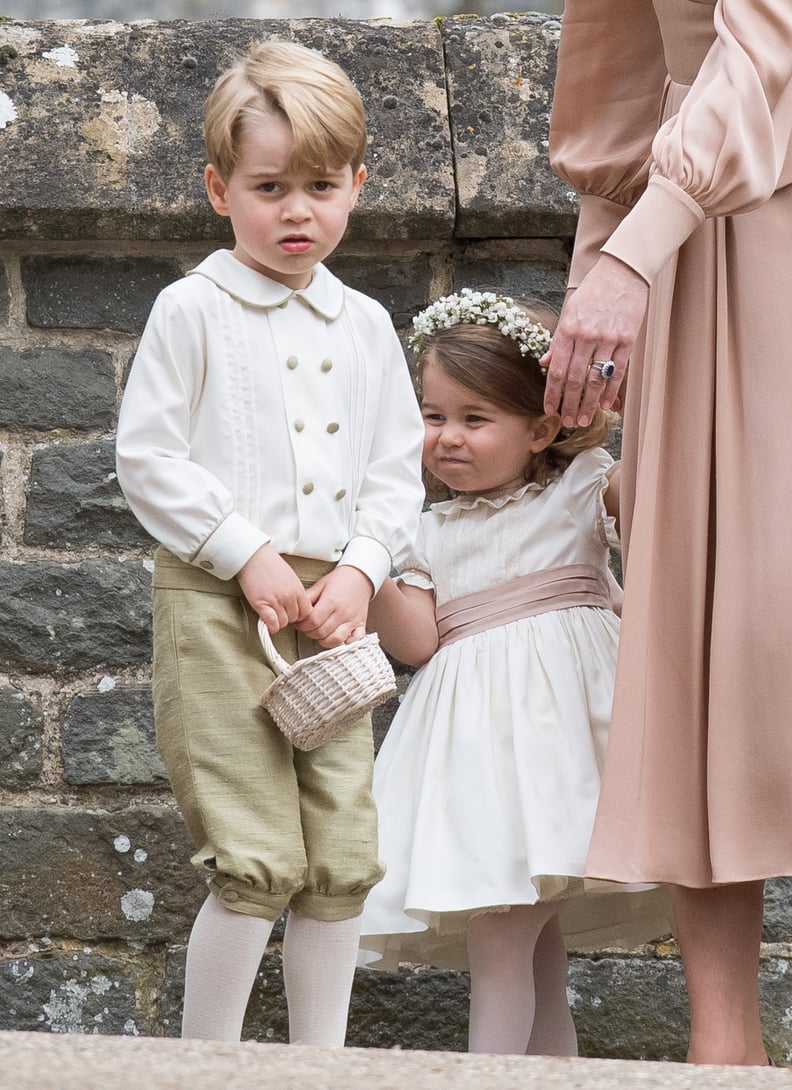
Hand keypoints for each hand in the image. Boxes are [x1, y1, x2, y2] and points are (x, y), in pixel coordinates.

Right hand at [237, 543, 311, 633]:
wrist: (253, 557)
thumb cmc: (270, 564)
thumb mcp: (290, 577)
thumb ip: (295, 591)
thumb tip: (296, 606)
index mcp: (298, 589)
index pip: (307, 612)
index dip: (299, 615)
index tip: (292, 613)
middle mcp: (289, 597)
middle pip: (295, 619)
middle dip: (288, 617)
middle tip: (279, 612)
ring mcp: (276, 601)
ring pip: (283, 623)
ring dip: (278, 621)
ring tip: (271, 614)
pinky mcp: (262, 605)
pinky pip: (272, 624)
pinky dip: (271, 626)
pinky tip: (267, 623)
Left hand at [296, 565, 373, 647]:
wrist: (360, 577)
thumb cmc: (339, 581)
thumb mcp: (320, 585)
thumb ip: (307, 598)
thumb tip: (296, 610)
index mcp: (331, 601)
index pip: (313, 621)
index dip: (302, 625)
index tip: (299, 624)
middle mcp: (343, 612)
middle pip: (322, 632)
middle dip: (310, 633)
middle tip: (307, 628)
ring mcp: (353, 620)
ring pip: (336, 640)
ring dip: (324, 640)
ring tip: (320, 634)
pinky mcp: (361, 624)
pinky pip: (355, 640)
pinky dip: (346, 643)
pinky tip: (338, 639)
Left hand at [542, 254, 648, 426]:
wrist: (622, 272)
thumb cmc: (593, 292)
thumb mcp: (568, 312)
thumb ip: (557, 340)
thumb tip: (545, 363)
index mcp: (568, 330)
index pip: (557, 370)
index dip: (552, 393)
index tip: (549, 409)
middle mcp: (587, 336)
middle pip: (576, 379)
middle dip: (570, 404)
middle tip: (568, 422)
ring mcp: (608, 339)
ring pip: (596, 379)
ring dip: (589, 403)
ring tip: (585, 419)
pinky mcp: (627, 340)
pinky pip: (618, 371)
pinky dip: (611, 390)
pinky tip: (606, 405)